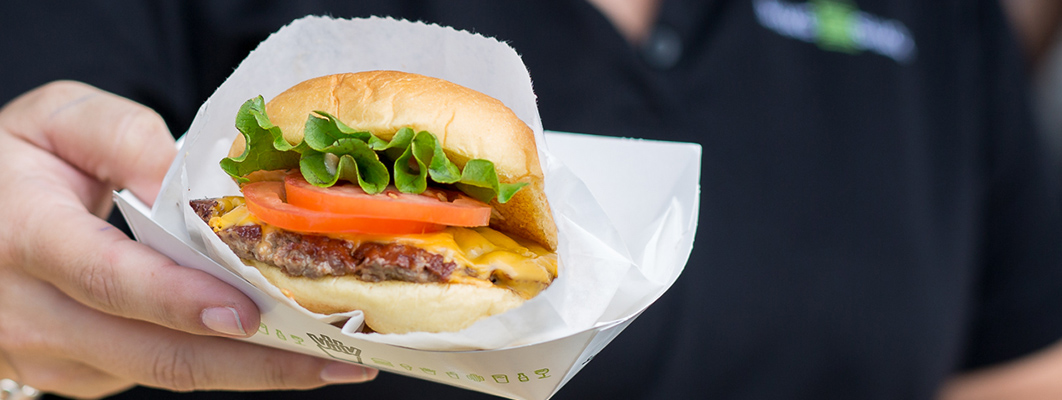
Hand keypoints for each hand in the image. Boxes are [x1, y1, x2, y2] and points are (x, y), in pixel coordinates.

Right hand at [0, 81, 376, 397]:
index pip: (110, 279)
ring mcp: (50, 354)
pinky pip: (154, 372)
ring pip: (162, 374)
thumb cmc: (18, 159)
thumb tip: (196, 190)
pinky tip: (278, 348)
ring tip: (332, 359)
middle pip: (153, 353)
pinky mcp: (73, 373)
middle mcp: (31, 312)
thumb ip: (127, 141)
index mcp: (25, 236)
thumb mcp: (60, 120)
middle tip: (337, 358)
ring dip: (252, 372)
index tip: (251, 311)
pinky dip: (220, 362)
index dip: (182, 300)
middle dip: (255, 363)